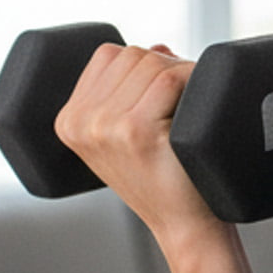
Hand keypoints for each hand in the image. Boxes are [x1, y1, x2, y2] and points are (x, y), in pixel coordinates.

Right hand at [53, 41, 226, 249]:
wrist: (184, 225)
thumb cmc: (164, 178)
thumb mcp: (130, 134)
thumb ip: (131, 90)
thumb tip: (156, 47)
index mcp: (69, 121)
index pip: (107, 55)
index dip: (145, 61)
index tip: (166, 90)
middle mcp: (79, 123)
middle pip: (131, 54)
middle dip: (167, 65)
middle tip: (188, 97)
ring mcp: (104, 127)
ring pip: (151, 61)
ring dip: (184, 72)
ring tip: (195, 103)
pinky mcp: (135, 131)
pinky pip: (170, 78)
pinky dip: (194, 78)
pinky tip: (203, 101)